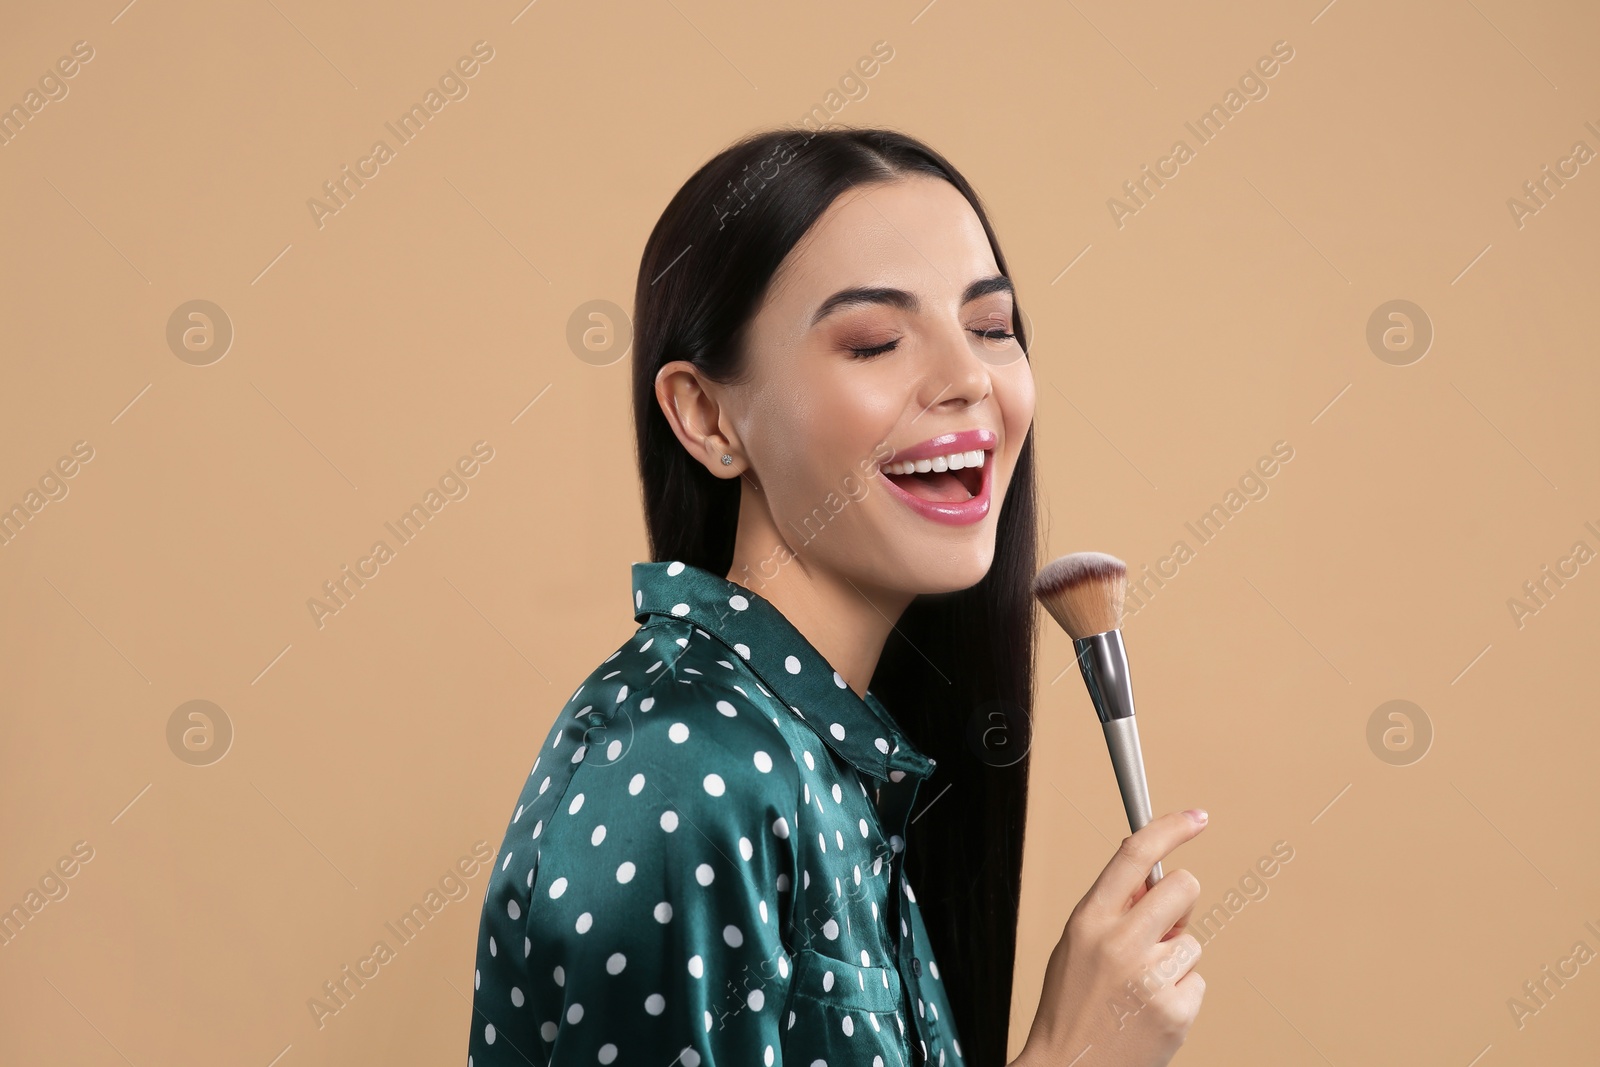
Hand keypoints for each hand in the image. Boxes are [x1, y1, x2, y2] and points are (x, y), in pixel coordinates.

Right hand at [1009, 809, 1207, 1066]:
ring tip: (1141, 985)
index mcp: (1089, 920)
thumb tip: (1149, 872)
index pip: (1134, 856)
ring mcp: (1151, 977)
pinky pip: (1197, 980)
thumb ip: (1111, 907)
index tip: (1197, 818)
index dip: (1170, 829)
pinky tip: (1151, 1008)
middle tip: (1162, 926)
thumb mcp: (1075, 944)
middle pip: (1182, 887)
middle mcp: (1120, 943)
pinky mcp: (1176, 1009)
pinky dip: (1180, 992)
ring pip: (1192, 941)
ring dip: (1175, 958)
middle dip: (1180, 902)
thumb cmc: (1071, 1004)